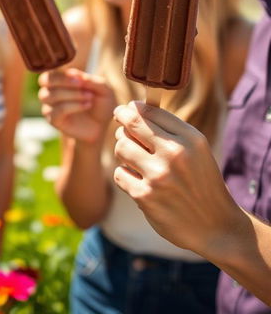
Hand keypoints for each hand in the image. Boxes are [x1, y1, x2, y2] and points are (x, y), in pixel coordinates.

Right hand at [38, 67, 114, 142]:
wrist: (102, 126)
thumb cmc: (100, 103)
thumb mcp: (103, 89)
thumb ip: (90, 80)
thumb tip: (77, 75)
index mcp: (59, 79)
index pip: (51, 71)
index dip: (62, 73)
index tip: (79, 76)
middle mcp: (50, 91)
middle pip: (45, 80)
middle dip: (63, 80)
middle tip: (81, 84)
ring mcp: (50, 106)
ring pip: (50, 95)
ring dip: (71, 94)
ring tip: (89, 97)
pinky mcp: (53, 120)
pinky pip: (56, 111)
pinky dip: (72, 106)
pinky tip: (86, 105)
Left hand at [113, 101, 241, 255]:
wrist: (217, 226)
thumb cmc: (200, 180)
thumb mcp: (195, 148)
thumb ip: (167, 127)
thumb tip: (131, 109)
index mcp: (189, 138)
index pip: (148, 112)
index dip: (130, 109)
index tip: (124, 111)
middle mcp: (175, 154)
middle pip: (130, 124)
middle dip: (121, 123)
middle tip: (123, 130)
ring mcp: (158, 176)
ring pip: (120, 146)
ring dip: (123, 151)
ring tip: (135, 158)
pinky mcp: (145, 196)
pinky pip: (119, 173)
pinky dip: (125, 175)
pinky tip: (138, 180)